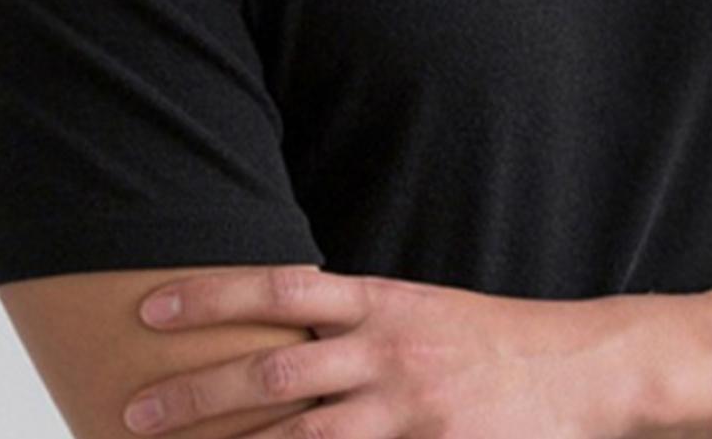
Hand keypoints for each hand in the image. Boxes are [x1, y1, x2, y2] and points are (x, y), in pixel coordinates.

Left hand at [123, 265, 652, 438]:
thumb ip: (353, 318)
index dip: (212, 294)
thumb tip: (284, 323)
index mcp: (377, 299)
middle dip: (198, 394)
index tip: (154, 305)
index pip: (279, 287)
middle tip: (135, 411)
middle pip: (273, 368)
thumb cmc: (484, 335)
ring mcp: (406, 405)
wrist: (576, 365)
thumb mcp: (415, 307)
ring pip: (301, 435)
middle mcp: (382, 347)